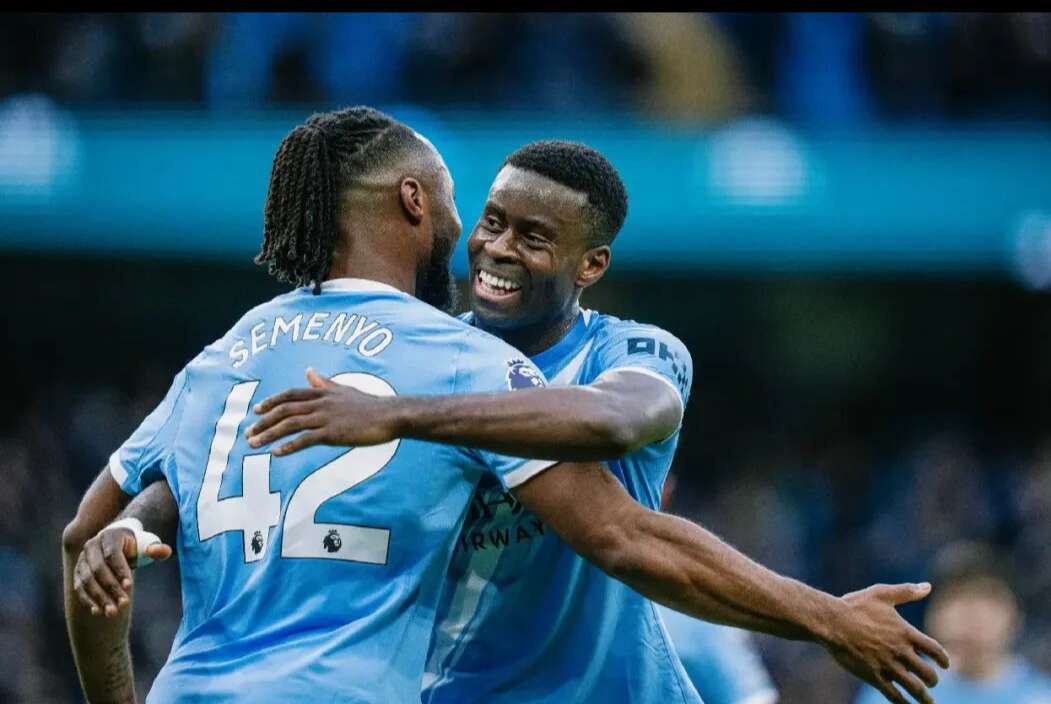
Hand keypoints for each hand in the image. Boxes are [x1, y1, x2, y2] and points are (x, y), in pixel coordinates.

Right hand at [73, 528, 171, 617]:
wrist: (119, 548)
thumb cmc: (136, 547)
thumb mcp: (147, 546)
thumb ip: (156, 549)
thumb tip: (162, 551)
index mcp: (109, 536)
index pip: (113, 554)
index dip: (120, 571)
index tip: (130, 587)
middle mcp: (92, 546)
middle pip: (98, 569)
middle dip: (111, 588)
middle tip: (124, 604)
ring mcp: (82, 560)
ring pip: (87, 581)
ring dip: (99, 598)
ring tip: (112, 612)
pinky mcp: (78, 573)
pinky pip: (79, 588)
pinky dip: (88, 600)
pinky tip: (98, 611)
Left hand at [245, 368, 398, 455]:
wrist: (390, 415)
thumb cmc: (370, 405)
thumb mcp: (344, 390)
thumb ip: (324, 383)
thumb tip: (309, 371)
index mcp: (323, 392)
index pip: (291, 394)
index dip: (272, 401)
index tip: (257, 410)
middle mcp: (321, 403)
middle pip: (285, 410)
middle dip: (264, 421)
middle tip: (248, 433)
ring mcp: (326, 417)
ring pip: (291, 424)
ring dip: (270, 434)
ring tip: (254, 444)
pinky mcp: (333, 433)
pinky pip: (306, 439)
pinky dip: (289, 446)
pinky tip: (277, 453)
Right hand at [820, 583, 949, 703]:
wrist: (831, 622)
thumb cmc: (855, 606)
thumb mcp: (881, 594)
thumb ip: (906, 591)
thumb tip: (927, 586)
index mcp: (905, 632)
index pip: (934, 650)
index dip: (944, 660)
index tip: (945, 665)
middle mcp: (900, 651)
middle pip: (927, 673)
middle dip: (932, 680)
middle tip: (932, 683)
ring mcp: (887, 665)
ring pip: (914, 687)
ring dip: (924, 697)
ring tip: (928, 701)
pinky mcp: (873, 675)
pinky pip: (893, 695)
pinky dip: (903, 702)